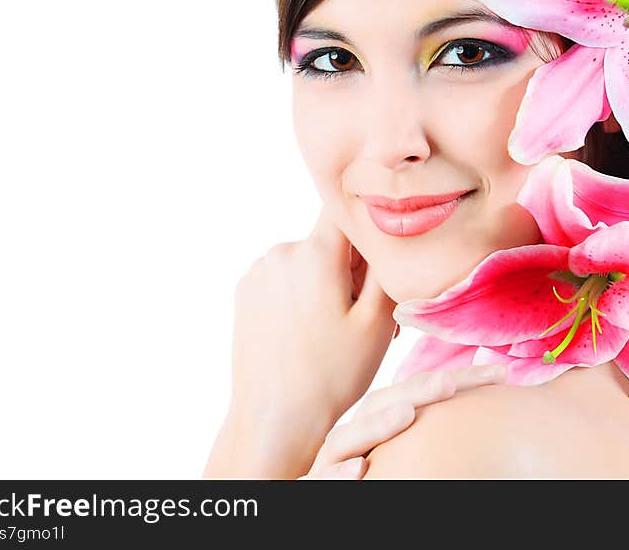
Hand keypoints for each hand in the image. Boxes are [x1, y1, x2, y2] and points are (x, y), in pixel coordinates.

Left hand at [225, 208, 397, 476]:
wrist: (274, 418)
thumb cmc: (332, 375)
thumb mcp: (377, 321)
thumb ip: (383, 266)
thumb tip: (383, 232)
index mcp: (314, 252)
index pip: (346, 211)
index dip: (368, 230)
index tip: (377, 260)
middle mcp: (280, 252)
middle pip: (328, 242)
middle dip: (349, 269)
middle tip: (364, 316)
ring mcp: (257, 273)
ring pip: (306, 262)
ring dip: (323, 283)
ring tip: (335, 331)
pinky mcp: (244, 293)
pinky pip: (283, 279)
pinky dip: (299, 296)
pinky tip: (307, 334)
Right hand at [298, 363, 508, 478]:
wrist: (323, 495)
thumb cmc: (370, 478)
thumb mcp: (403, 453)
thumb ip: (434, 431)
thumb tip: (494, 413)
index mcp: (383, 423)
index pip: (421, 393)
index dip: (461, 382)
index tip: (503, 372)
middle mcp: (356, 437)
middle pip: (384, 405)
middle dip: (417, 391)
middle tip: (450, 382)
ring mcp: (332, 462)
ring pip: (348, 438)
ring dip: (377, 426)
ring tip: (406, 414)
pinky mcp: (312, 488)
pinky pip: (321, 482)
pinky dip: (337, 476)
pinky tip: (358, 471)